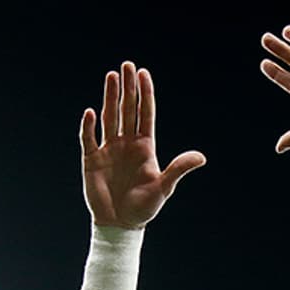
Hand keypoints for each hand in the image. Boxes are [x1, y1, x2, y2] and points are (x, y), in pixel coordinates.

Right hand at [80, 61, 205, 228]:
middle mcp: (126, 143)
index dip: (144, 93)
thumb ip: (178, 169)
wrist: (120, 225)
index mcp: (145, 147)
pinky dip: (88, 126)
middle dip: (127, 87)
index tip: (143, 73)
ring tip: (111, 76)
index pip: (145, 114)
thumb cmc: (144, 208)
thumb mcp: (164, 187)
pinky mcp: (92, 160)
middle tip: (126, 65)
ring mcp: (108, 150)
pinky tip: (90, 112)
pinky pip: (89, 138)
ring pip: (109, 117)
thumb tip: (201, 157)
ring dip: (109, 97)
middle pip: (126, 109)